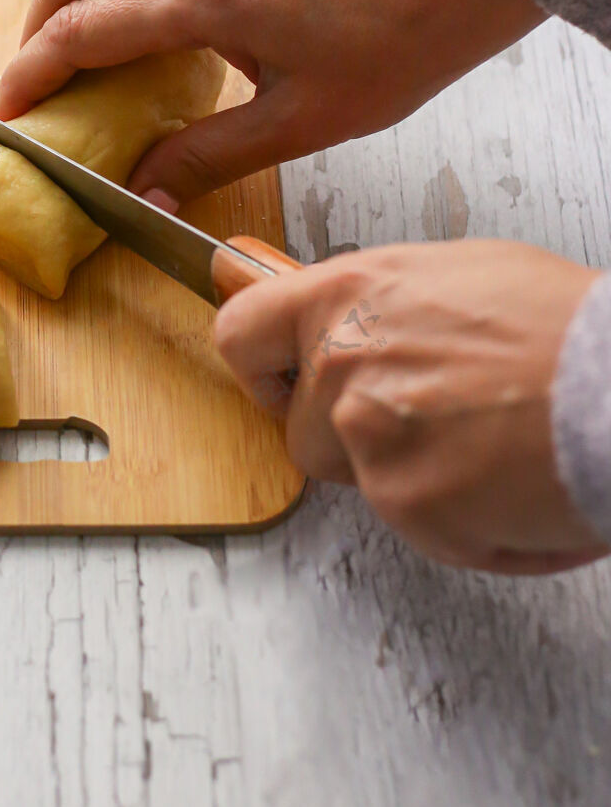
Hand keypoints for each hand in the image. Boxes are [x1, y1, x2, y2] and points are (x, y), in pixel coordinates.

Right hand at [0, 0, 542, 207]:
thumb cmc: (395, 44)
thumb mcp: (300, 122)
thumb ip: (209, 156)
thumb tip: (145, 197)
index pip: (76, 35)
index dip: (29, 77)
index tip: (3, 112)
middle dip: (33, 29)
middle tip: (34, 85)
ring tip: (76, 47)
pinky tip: (141, 6)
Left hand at [214, 239, 605, 574]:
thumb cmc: (563, 326)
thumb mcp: (458, 276)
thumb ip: (385, 308)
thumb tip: (363, 324)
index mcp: (349, 296)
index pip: (243, 333)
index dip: (258, 367)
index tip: (276, 382)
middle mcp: (344, 362)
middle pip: (303, 429)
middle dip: (354, 439)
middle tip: (428, 423)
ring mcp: (368, 437)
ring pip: (358, 483)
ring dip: (409, 479)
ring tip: (484, 445)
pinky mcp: (407, 504)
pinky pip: (420, 530)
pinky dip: (467, 523)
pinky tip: (513, 482)